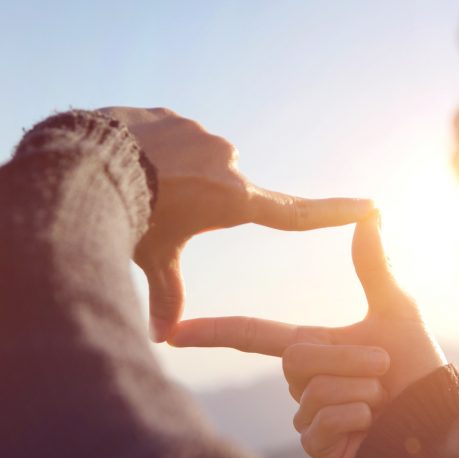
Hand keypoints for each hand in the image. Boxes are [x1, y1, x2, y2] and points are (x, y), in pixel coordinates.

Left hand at [98, 107, 374, 341]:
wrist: (89, 162)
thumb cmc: (129, 217)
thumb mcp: (153, 257)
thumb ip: (165, 293)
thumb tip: (160, 339)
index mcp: (233, 200)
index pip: (294, 212)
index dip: (333, 212)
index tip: (370, 205)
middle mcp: (228, 163)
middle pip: (219, 191)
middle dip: (192, 201)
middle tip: (157, 209)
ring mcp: (202, 136)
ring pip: (193, 162)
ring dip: (172, 175)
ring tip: (136, 184)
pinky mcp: (176, 118)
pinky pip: (169, 138)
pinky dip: (153, 152)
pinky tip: (127, 160)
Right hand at [169, 213, 447, 457]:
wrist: (436, 416)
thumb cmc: (417, 364)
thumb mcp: (395, 309)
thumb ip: (374, 265)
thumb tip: (372, 212)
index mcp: (310, 345)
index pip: (251, 335)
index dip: (212, 332)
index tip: (172, 331)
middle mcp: (301, 380)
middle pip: (296, 360)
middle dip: (350, 360)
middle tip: (383, 368)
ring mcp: (306, 415)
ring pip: (313, 394)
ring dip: (360, 391)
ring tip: (381, 397)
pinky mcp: (317, 446)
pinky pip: (321, 426)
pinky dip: (356, 419)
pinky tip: (372, 424)